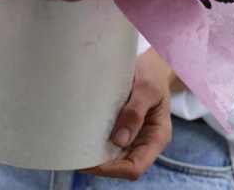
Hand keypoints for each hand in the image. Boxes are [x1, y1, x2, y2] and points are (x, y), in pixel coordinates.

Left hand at [80, 48, 174, 180]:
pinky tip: (83, 136)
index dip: (113, 169)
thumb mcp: (147, 88)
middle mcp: (145, 141)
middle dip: (101, 164)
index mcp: (157, 137)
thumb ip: (135, 112)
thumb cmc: (153, 74)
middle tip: (76, 155)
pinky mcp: (123, 127)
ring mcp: (134, 135)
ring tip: (76, 147)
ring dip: (97, 154)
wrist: (152, 63)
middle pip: (122, 165)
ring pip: (114, 156)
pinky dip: (97, 142)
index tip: (91, 162)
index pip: (135, 167)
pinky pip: (109, 141)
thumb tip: (119, 140)